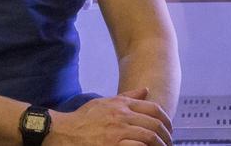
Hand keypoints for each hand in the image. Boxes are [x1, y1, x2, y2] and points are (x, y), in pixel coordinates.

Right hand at [48, 88, 171, 145]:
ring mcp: (117, 133)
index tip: (169, 130)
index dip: (166, 120)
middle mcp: (122, 117)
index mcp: (122, 106)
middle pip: (154, 125)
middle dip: (166, 136)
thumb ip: (128, 97)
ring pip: (149, 137)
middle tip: (168, 143)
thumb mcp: (105, 102)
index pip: (154, 109)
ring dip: (159, 145)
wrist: (62, 132)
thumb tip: (146, 89)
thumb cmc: (83, 119)